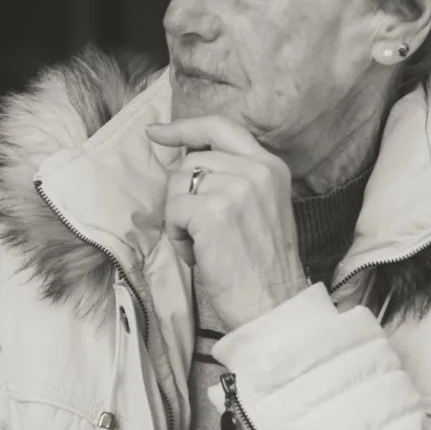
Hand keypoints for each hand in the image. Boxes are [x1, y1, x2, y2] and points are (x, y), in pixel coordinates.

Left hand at [146, 115, 310, 332]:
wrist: (273, 302)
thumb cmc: (261, 264)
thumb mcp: (261, 205)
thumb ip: (234, 177)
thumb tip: (187, 161)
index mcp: (270, 166)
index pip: (221, 127)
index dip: (185, 127)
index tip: (156, 132)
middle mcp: (256, 170)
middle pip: (191, 160)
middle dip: (182, 194)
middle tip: (199, 228)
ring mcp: (235, 188)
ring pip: (178, 184)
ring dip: (179, 217)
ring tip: (202, 243)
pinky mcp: (212, 210)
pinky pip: (173, 211)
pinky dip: (177, 235)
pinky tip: (198, 253)